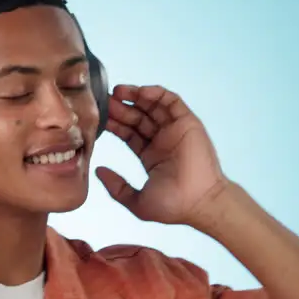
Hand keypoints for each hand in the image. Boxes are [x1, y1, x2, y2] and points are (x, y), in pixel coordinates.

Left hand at [96, 84, 228, 226]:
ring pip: (153, 106)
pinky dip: (157, 93)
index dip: (114, 124)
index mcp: (151, 156)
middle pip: (138, 117)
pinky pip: (172, 102)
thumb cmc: (174, 206)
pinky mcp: (188, 123)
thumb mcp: (136, 201)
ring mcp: (175, 131)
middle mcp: (162, 141)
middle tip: (104, 100)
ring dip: (135, 96)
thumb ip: (116, 187)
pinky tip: (140, 92)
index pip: (128, 134)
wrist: (200, 203)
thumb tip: (99, 170)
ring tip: (117, 91)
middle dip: (121, 108)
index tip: (98, 117)